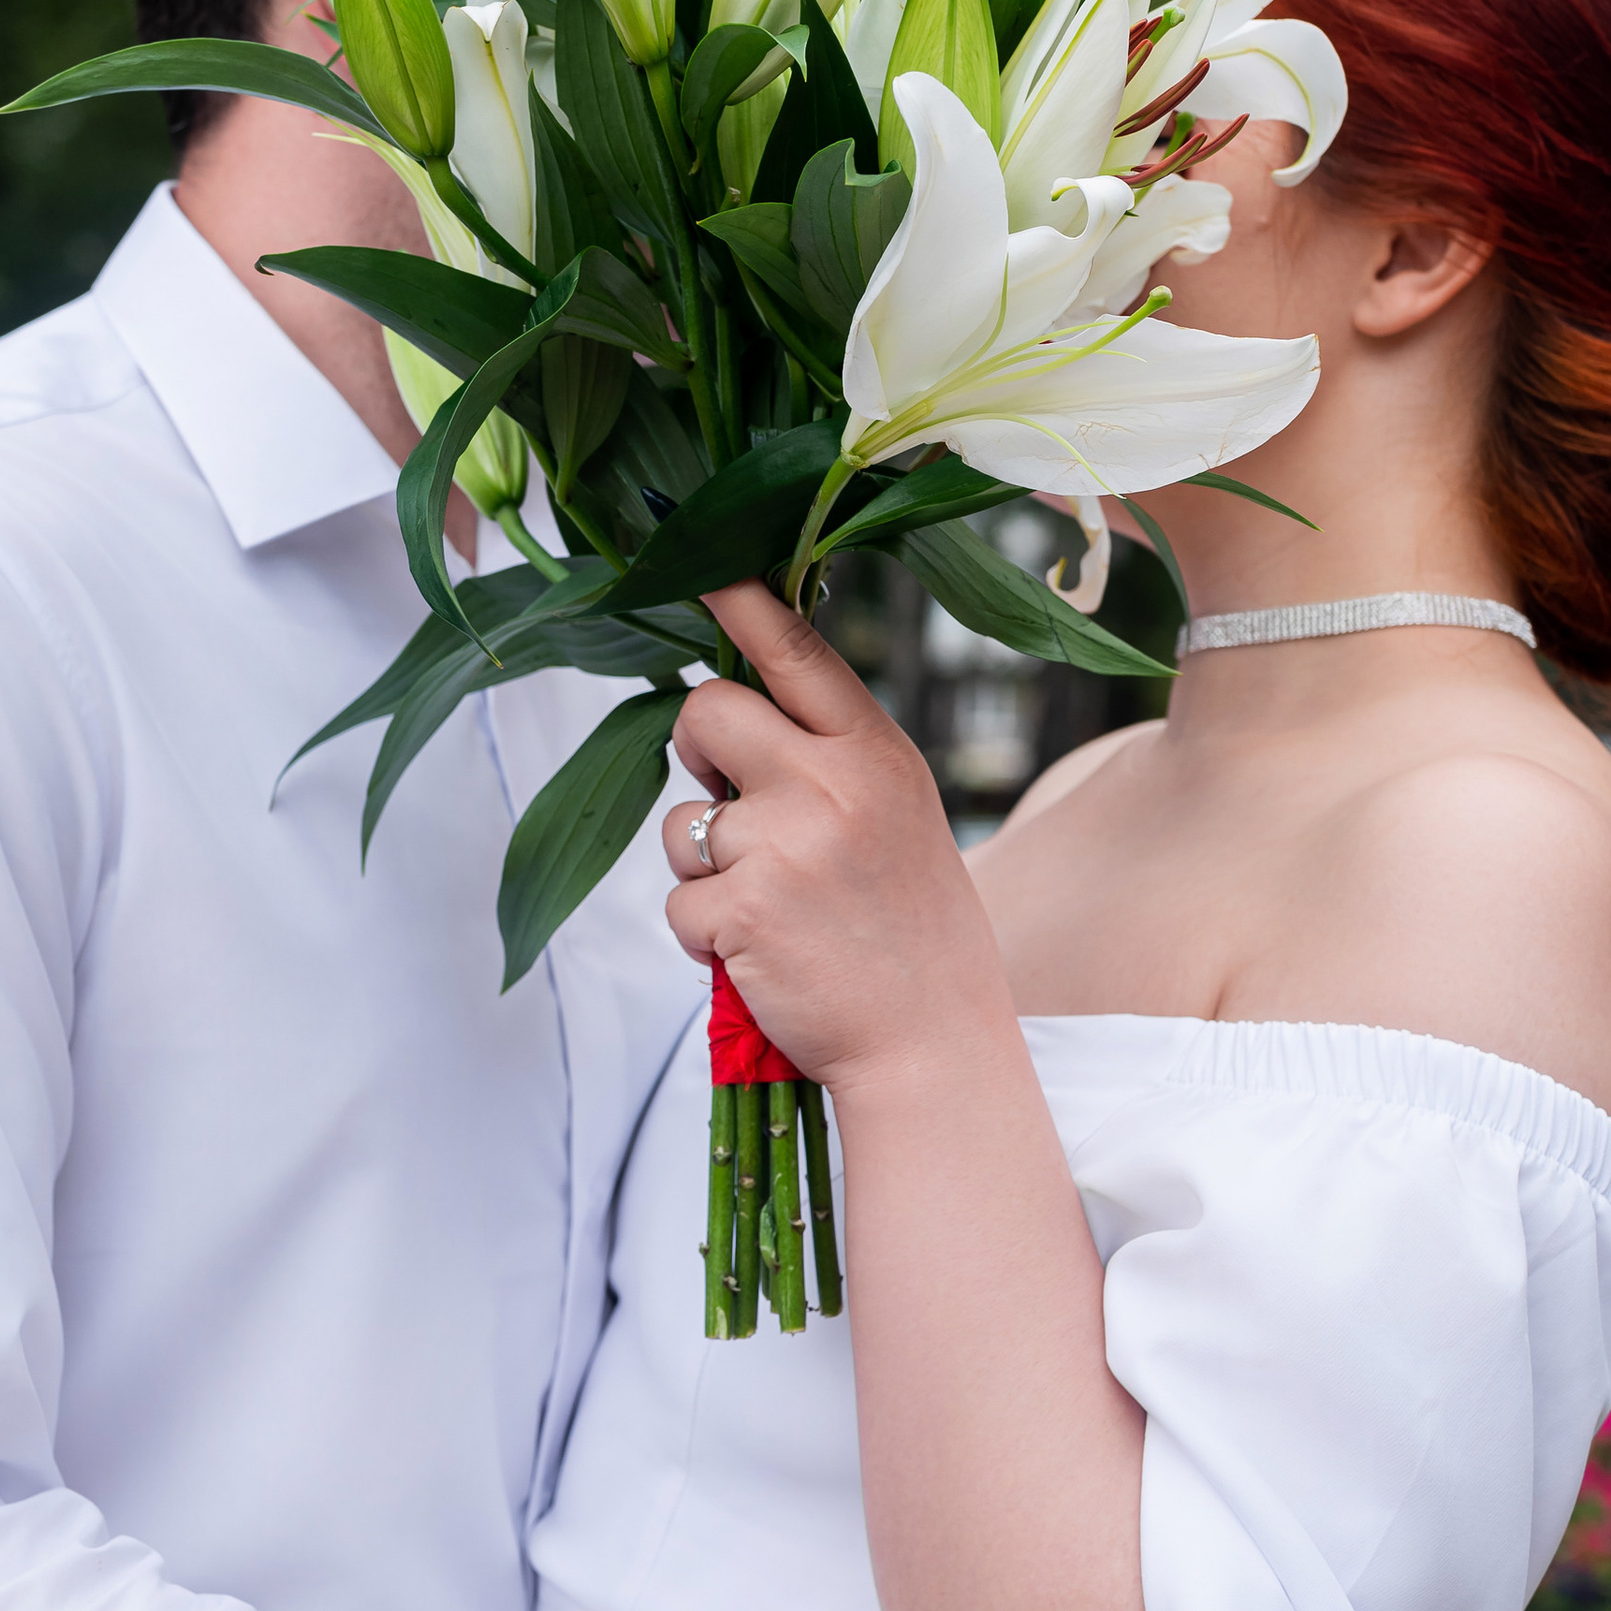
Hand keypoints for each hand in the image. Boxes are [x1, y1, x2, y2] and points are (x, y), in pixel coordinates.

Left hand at [664, 582, 1010, 1097]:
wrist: (933, 1047)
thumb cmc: (907, 933)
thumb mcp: (895, 817)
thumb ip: (827, 760)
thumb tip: (720, 714)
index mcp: (876, 752)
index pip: (797, 653)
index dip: (740, 601)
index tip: (700, 562)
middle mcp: (832, 784)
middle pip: (707, 710)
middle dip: (694, 748)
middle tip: (724, 799)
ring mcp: (785, 846)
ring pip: (680, 823)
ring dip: (704, 872)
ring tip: (776, 913)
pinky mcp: (742, 910)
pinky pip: (678, 903)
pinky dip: (703, 939)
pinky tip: (763, 958)